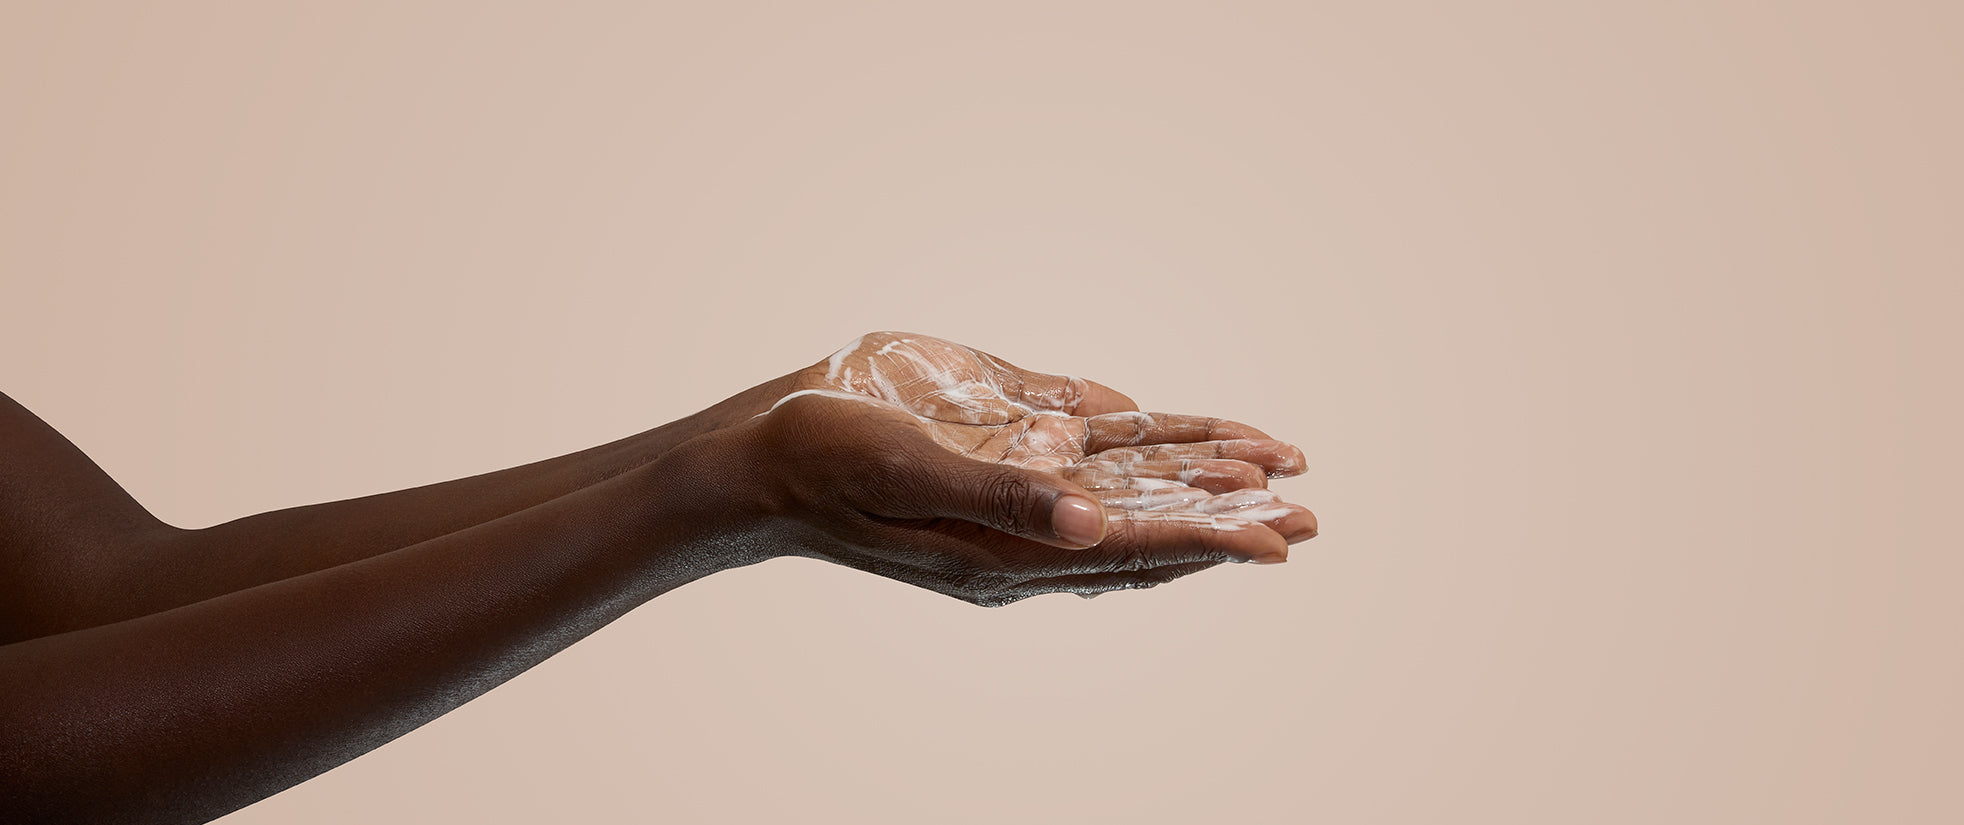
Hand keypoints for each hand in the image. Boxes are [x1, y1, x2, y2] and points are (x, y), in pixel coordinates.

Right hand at [777, 332, 1317, 542]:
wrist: (761, 455)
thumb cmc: (825, 464)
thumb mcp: (910, 473)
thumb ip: (1002, 494)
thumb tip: (1093, 519)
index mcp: (1006, 551)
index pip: (1130, 547)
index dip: (1208, 540)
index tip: (1279, 539)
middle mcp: (1023, 528)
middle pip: (1147, 524)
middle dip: (1227, 518)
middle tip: (1309, 517)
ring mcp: (1012, 491)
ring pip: (1128, 486)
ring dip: (1197, 479)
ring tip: (1273, 473)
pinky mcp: (998, 451)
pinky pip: (1088, 453)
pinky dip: (1144, 446)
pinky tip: (1181, 439)